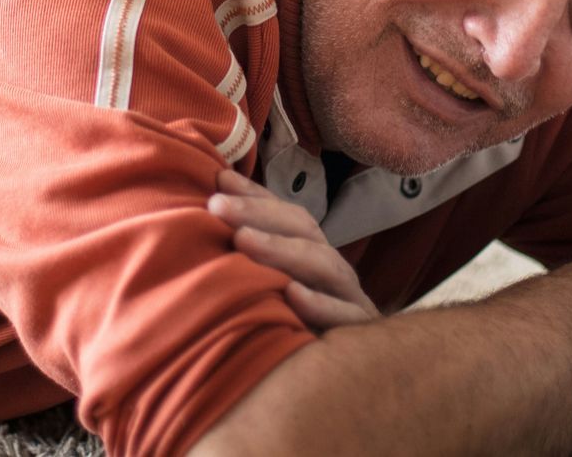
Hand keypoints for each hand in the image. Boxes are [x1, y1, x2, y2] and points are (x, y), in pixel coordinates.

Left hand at [208, 167, 380, 329]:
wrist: (346, 385)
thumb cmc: (294, 325)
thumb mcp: (270, 284)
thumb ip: (246, 245)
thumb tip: (214, 196)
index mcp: (312, 252)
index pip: (285, 214)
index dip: (253, 196)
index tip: (216, 185)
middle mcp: (331, 270)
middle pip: (302, 231)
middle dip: (258, 214)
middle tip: (217, 206)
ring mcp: (350, 299)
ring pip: (323, 266)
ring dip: (282, 250)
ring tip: (242, 239)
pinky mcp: (358, 333)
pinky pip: (345, 317)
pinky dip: (319, 304)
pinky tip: (290, 294)